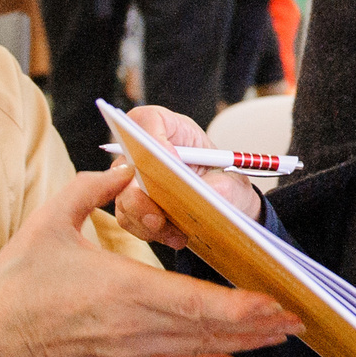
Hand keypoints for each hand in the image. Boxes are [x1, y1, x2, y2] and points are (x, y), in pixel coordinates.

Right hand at [0, 163, 297, 356]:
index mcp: (123, 288)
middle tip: (299, 318)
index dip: (240, 306)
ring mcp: (129, 350)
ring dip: (244, 344)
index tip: (275, 301)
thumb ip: (90, 188)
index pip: (195, 302)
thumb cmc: (20, 279)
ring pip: (199, 351)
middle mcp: (134, 326)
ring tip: (280, 336)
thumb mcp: (50, 219)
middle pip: (209, 330)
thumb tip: (124, 169)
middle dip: (259, 325)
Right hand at [111, 105, 261, 247]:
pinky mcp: (133, 203)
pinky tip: (175, 236)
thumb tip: (200, 195)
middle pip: (125, 163)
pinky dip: (150, 232)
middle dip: (139, 193)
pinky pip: (129, 218)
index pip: (147, 120)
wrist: (226, 205)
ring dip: (146, 219)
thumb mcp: (231, 180)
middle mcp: (145, 150)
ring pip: (124, 197)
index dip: (151, 138)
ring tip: (175, 233)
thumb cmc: (225, 182)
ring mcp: (134, 178)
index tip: (170, 159)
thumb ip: (216, 185)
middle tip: (158, 214)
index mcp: (170, 128)